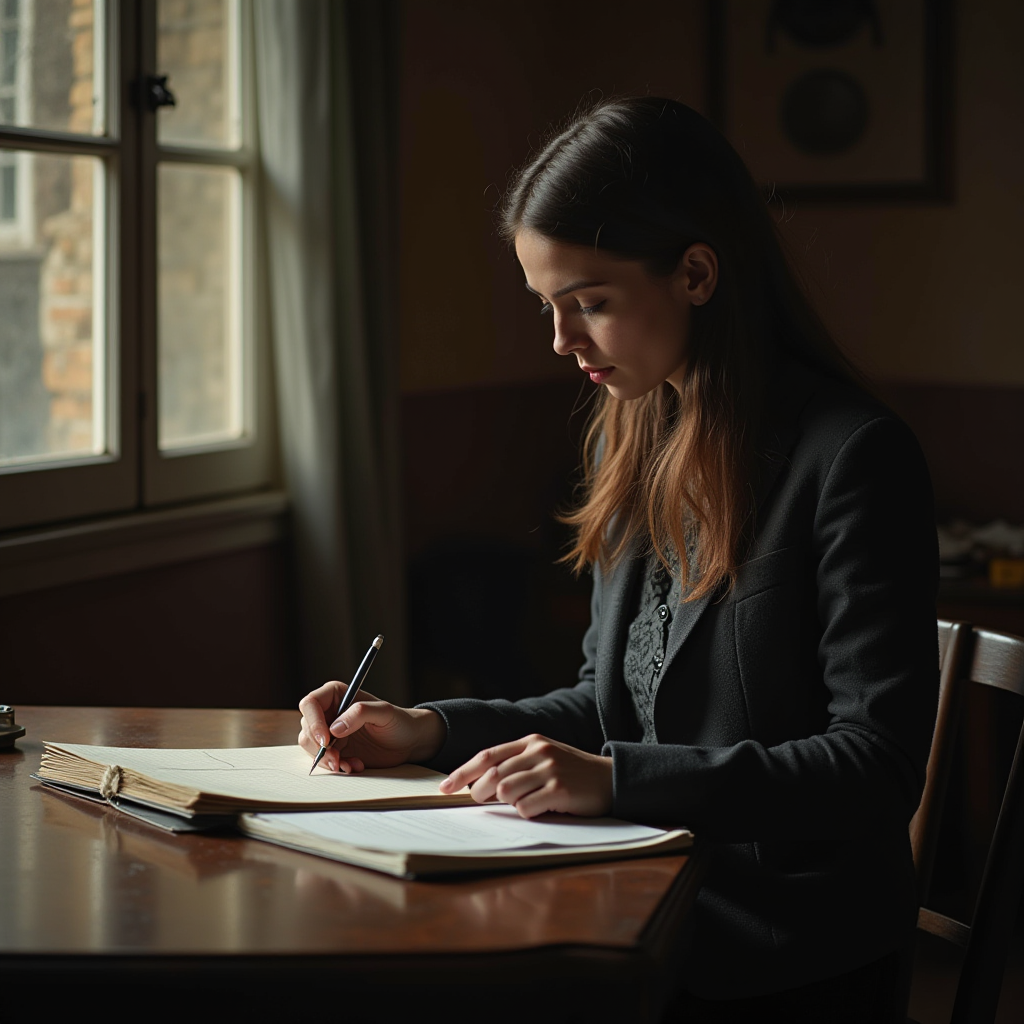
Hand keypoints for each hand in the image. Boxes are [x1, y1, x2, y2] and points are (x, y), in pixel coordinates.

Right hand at [298, 680, 444, 772]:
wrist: (409, 742)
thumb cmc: (399, 721)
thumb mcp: (385, 712)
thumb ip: (360, 712)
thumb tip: (335, 727)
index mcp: (336, 695)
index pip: (310, 703)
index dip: (313, 722)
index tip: (326, 740)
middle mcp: (329, 713)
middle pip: (306, 729)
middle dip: (319, 748)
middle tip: (337, 759)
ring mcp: (330, 733)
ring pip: (311, 748)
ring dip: (328, 760)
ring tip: (352, 764)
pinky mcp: (335, 751)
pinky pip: (324, 760)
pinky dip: (337, 767)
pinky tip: (355, 766)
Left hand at [438, 734, 612, 818]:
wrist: (610, 778)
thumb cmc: (572, 772)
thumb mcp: (544, 758)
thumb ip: (516, 764)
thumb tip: (478, 784)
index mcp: (531, 741)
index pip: (487, 755)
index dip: (462, 772)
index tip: (445, 787)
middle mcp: (538, 751)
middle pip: (492, 775)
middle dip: (480, 793)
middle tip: (485, 802)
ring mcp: (550, 770)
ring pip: (505, 791)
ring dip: (507, 804)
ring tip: (524, 802)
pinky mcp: (560, 790)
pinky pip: (525, 807)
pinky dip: (526, 812)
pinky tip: (540, 808)